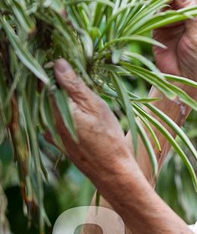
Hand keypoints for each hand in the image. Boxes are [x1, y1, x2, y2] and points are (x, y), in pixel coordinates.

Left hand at [51, 59, 135, 186]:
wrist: (112, 171)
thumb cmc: (107, 137)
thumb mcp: (94, 105)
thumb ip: (74, 84)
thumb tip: (58, 63)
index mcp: (54, 108)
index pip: (47, 79)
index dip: (59, 69)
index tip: (75, 63)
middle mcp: (47, 120)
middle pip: (50, 93)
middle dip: (65, 84)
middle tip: (87, 81)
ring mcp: (51, 133)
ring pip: (54, 107)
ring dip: (68, 99)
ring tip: (89, 100)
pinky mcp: (58, 142)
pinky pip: (58, 120)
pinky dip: (68, 113)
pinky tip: (84, 116)